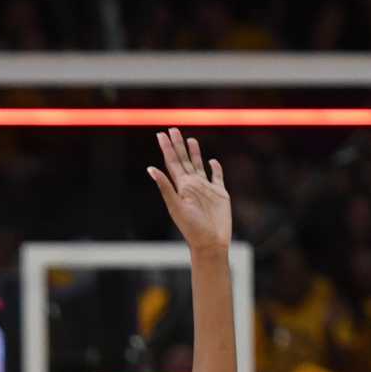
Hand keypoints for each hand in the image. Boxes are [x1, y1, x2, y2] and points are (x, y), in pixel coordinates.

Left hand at [148, 128, 233, 253]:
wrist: (211, 243)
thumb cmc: (192, 228)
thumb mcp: (176, 206)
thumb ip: (165, 187)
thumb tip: (150, 169)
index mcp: (181, 186)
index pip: (172, 163)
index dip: (166, 148)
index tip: (161, 134)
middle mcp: (192, 185)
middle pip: (184, 160)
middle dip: (178, 145)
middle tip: (173, 128)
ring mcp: (206, 189)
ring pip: (199, 166)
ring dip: (194, 153)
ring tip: (190, 139)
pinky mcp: (220, 194)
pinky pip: (217, 177)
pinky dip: (215, 168)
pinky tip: (212, 161)